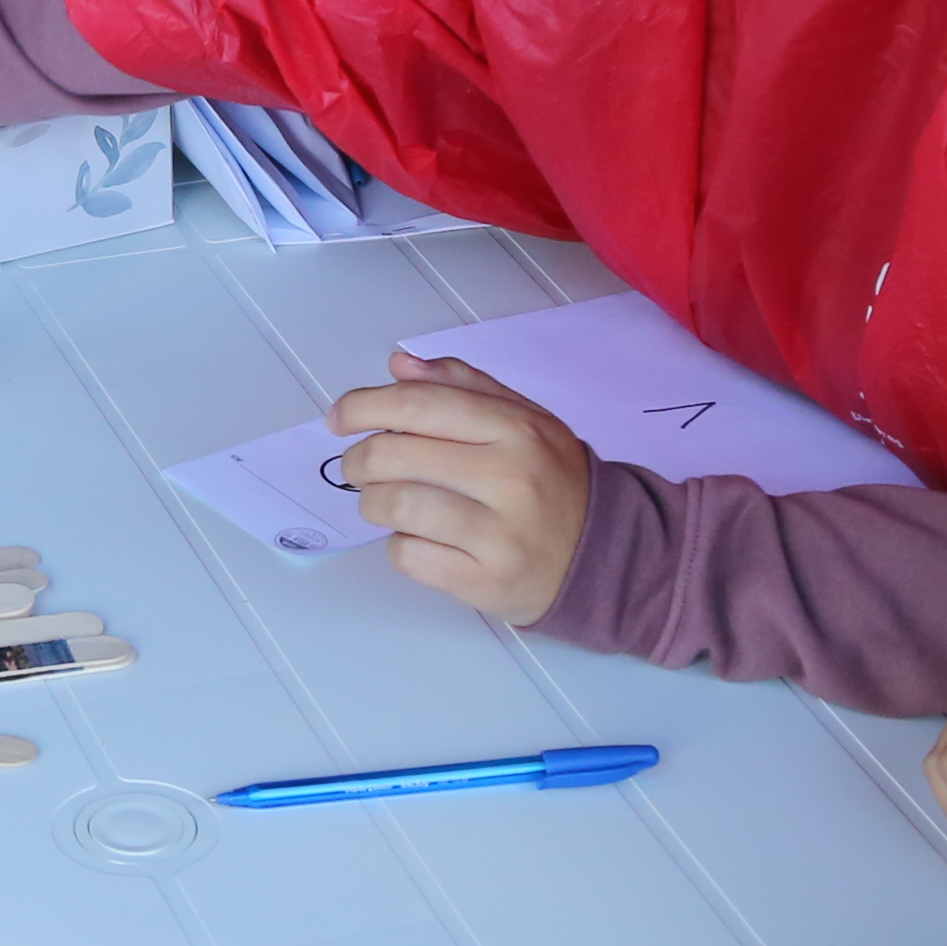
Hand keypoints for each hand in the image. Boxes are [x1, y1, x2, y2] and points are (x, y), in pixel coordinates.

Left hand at [326, 350, 596, 622]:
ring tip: (384, 502)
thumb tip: (399, 364)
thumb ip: (462, 385)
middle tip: (358, 466)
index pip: (418, 404)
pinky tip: (417, 538)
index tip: (340, 418)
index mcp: (515, 428)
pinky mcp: (486, 581)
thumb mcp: (524, 418)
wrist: (606, 554)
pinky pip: (409, 555)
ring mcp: (499, 533)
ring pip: (395, 507)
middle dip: (360, 460)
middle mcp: (509, 477)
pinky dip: (398, 545)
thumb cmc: (552, 480)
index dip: (365, 406)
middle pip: (394, 456)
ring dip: (373, 503)